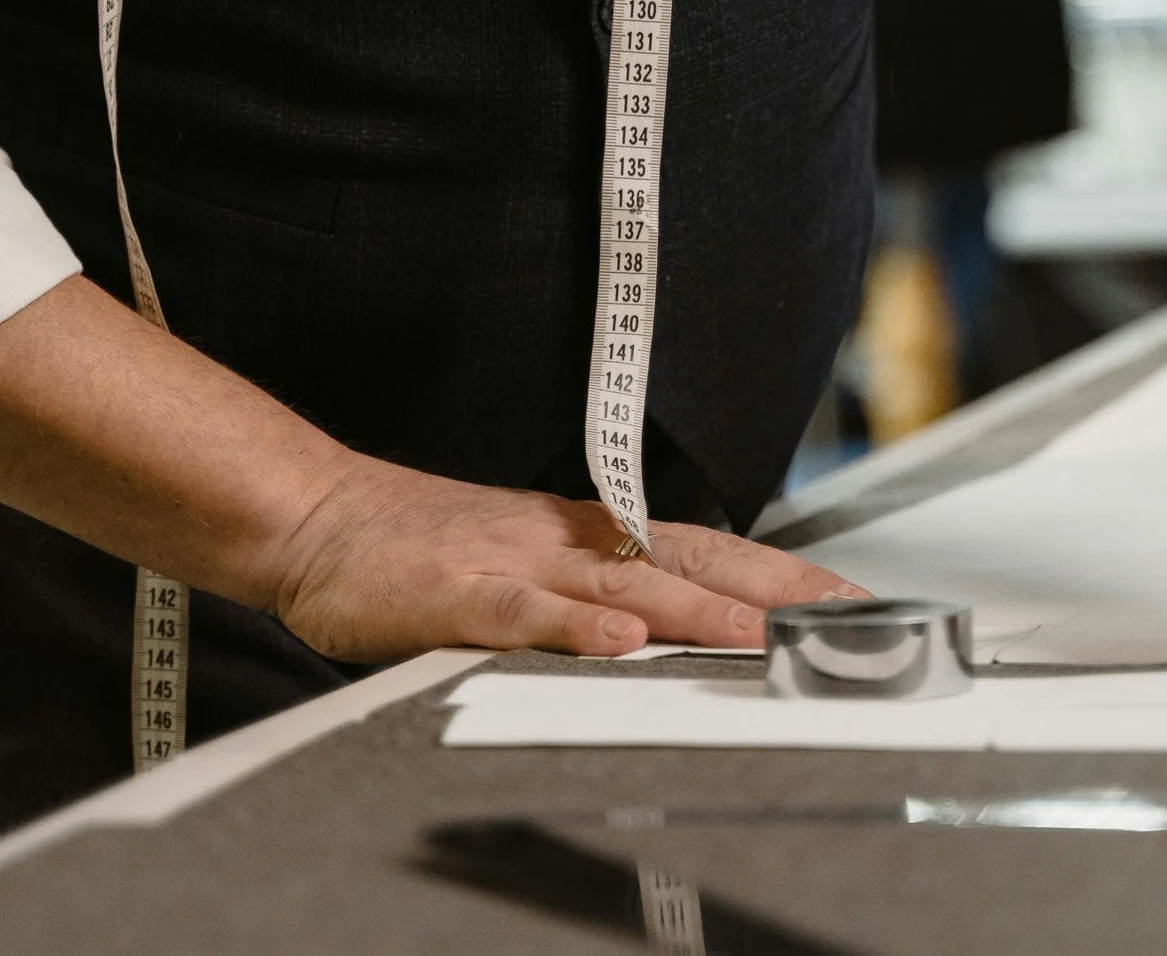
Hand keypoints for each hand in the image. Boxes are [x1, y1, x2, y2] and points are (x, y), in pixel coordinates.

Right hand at [269, 455, 867, 662]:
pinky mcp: (456, 597)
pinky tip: (618, 647)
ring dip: (694, 612)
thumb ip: (595, 591)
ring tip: (759, 637)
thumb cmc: (420, 549)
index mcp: (589, 537)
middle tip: (843, 616)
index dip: (780, 572)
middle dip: (771, 589)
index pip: (707, 549)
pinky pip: (522, 614)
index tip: (849, 599)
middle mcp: (567, 544)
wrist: (317, 519)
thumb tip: (674, 624)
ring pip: (621, 588)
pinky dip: (571, 631)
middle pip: (689, 560)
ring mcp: (514, 566)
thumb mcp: (525, 565)